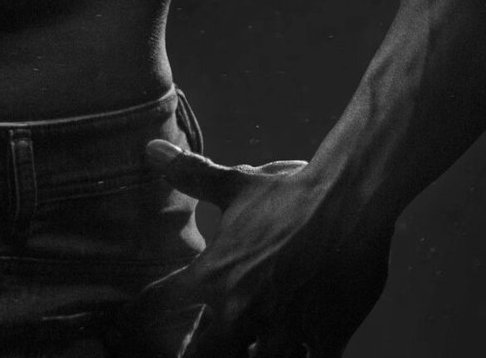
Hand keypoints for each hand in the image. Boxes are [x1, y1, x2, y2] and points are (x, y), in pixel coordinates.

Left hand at [142, 140, 392, 356]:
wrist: (348, 201)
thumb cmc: (287, 193)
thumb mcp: (234, 184)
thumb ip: (191, 175)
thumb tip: (150, 148)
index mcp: (213, 274)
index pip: (162, 307)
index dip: (144, 319)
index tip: (137, 327)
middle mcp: (241, 308)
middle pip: (204, 355)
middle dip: (203, 351)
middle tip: (212, 340)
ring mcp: (283, 328)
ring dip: (254, 355)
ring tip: (255, 345)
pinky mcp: (325, 337)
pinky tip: (300, 350)